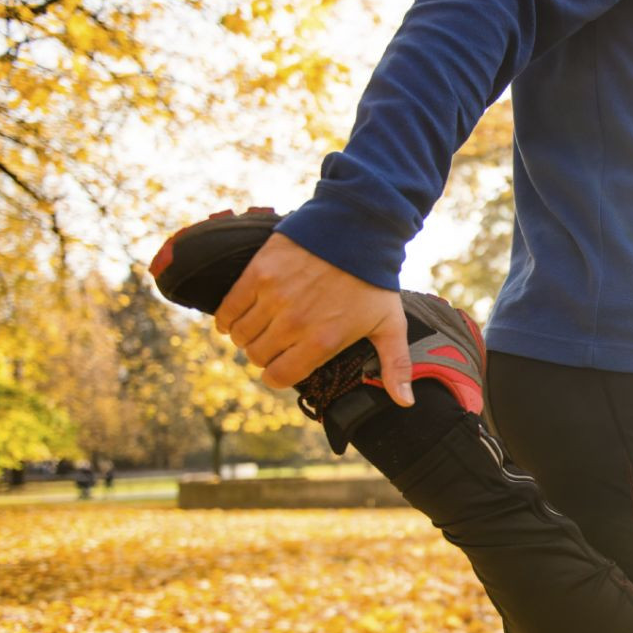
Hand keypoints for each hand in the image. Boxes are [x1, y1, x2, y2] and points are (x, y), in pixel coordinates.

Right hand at [215, 234, 414, 405]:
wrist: (357, 229)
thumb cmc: (375, 281)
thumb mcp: (390, 324)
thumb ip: (396, 366)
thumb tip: (405, 403)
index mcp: (323, 341)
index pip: (279, 376)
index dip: (277, 377)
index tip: (281, 368)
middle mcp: (294, 324)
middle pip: (257, 356)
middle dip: (263, 357)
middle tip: (273, 347)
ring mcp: (274, 298)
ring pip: (241, 334)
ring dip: (245, 338)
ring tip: (257, 331)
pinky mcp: (258, 274)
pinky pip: (228, 307)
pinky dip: (227, 318)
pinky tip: (234, 320)